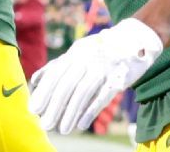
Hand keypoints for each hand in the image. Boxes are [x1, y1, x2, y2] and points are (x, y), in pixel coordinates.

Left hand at [29, 18, 162, 133]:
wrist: (135, 38)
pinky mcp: (119, 77)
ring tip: (63, 129)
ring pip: (83, 92)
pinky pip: (103, 96)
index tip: (34, 109)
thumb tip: (35, 81)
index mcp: (75, 52)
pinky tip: (81, 124)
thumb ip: (57, 65)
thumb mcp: (78, 51)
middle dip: (54, 106)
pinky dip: (91, 110)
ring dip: (71, 112)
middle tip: (45, 124)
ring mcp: (103, 67)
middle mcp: (87, 58)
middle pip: (67, 84)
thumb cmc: (101, 50)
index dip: (44, 92)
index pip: (55, 74)